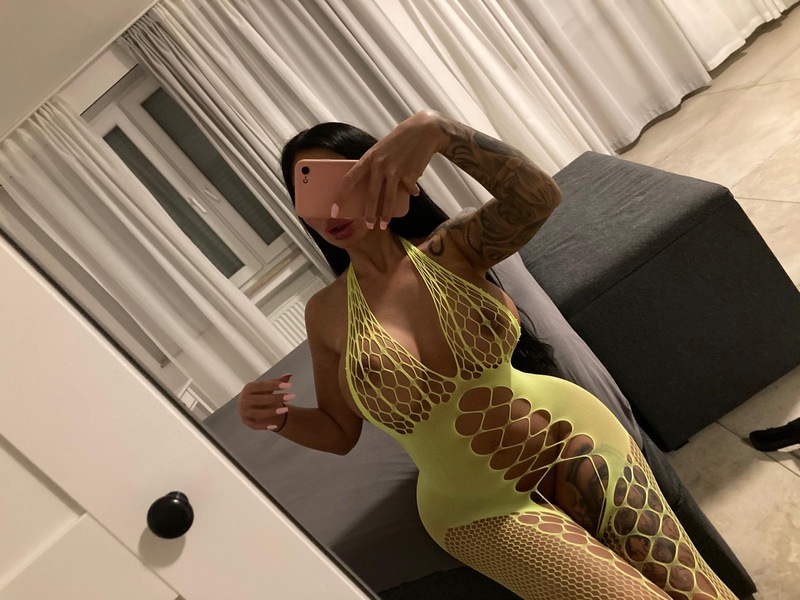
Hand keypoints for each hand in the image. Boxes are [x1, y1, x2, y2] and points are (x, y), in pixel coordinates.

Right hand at [238, 373, 294, 430]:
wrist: (247, 405)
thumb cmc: (259, 393)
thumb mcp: (267, 386)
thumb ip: (277, 381)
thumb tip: (290, 374)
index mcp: (248, 388)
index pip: (262, 386)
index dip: (275, 385)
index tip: (289, 386)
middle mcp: (244, 399)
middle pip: (261, 399)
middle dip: (277, 398)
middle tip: (292, 396)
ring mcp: (244, 411)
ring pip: (258, 413)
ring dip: (272, 412)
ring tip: (286, 409)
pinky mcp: (245, 421)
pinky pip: (255, 426)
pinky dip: (265, 426)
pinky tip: (276, 426)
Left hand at [337, 110, 444, 228]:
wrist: (424, 130)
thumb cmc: (400, 140)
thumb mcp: (381, 149)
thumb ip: (375, 166)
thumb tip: (372, 188)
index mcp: (369, 158)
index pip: (349, 180)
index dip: (340, 197)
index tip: (334, 210)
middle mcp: (380, 165)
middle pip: (370, 195)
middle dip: (368, 214)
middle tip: (368, 225)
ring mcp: (396, 171)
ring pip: (388, 199)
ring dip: (386, 215)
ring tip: (384, 224)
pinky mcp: (410, 175)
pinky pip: (408, 190)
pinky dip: (411, 192)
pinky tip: (413, 192)